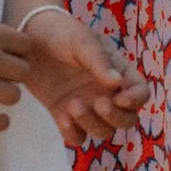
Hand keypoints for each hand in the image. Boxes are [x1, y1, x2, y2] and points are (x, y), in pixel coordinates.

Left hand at [19, 9, 146, 143]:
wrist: (29, 38)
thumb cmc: (61, 32)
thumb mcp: (82, 40)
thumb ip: (99, 61)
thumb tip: (118, 83)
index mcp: (118, 71)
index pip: (140, 93)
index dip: (135, 100)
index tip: (118, 98)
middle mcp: (107, 92)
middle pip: (127, 120)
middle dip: (116, 118)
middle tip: (98, 103)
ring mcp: (87, 106)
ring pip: (103, 131)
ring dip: (92, 124)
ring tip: (73, 104)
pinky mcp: (65, 115)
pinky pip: (77, 137)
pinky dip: (72, 133)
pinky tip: (62, 117)